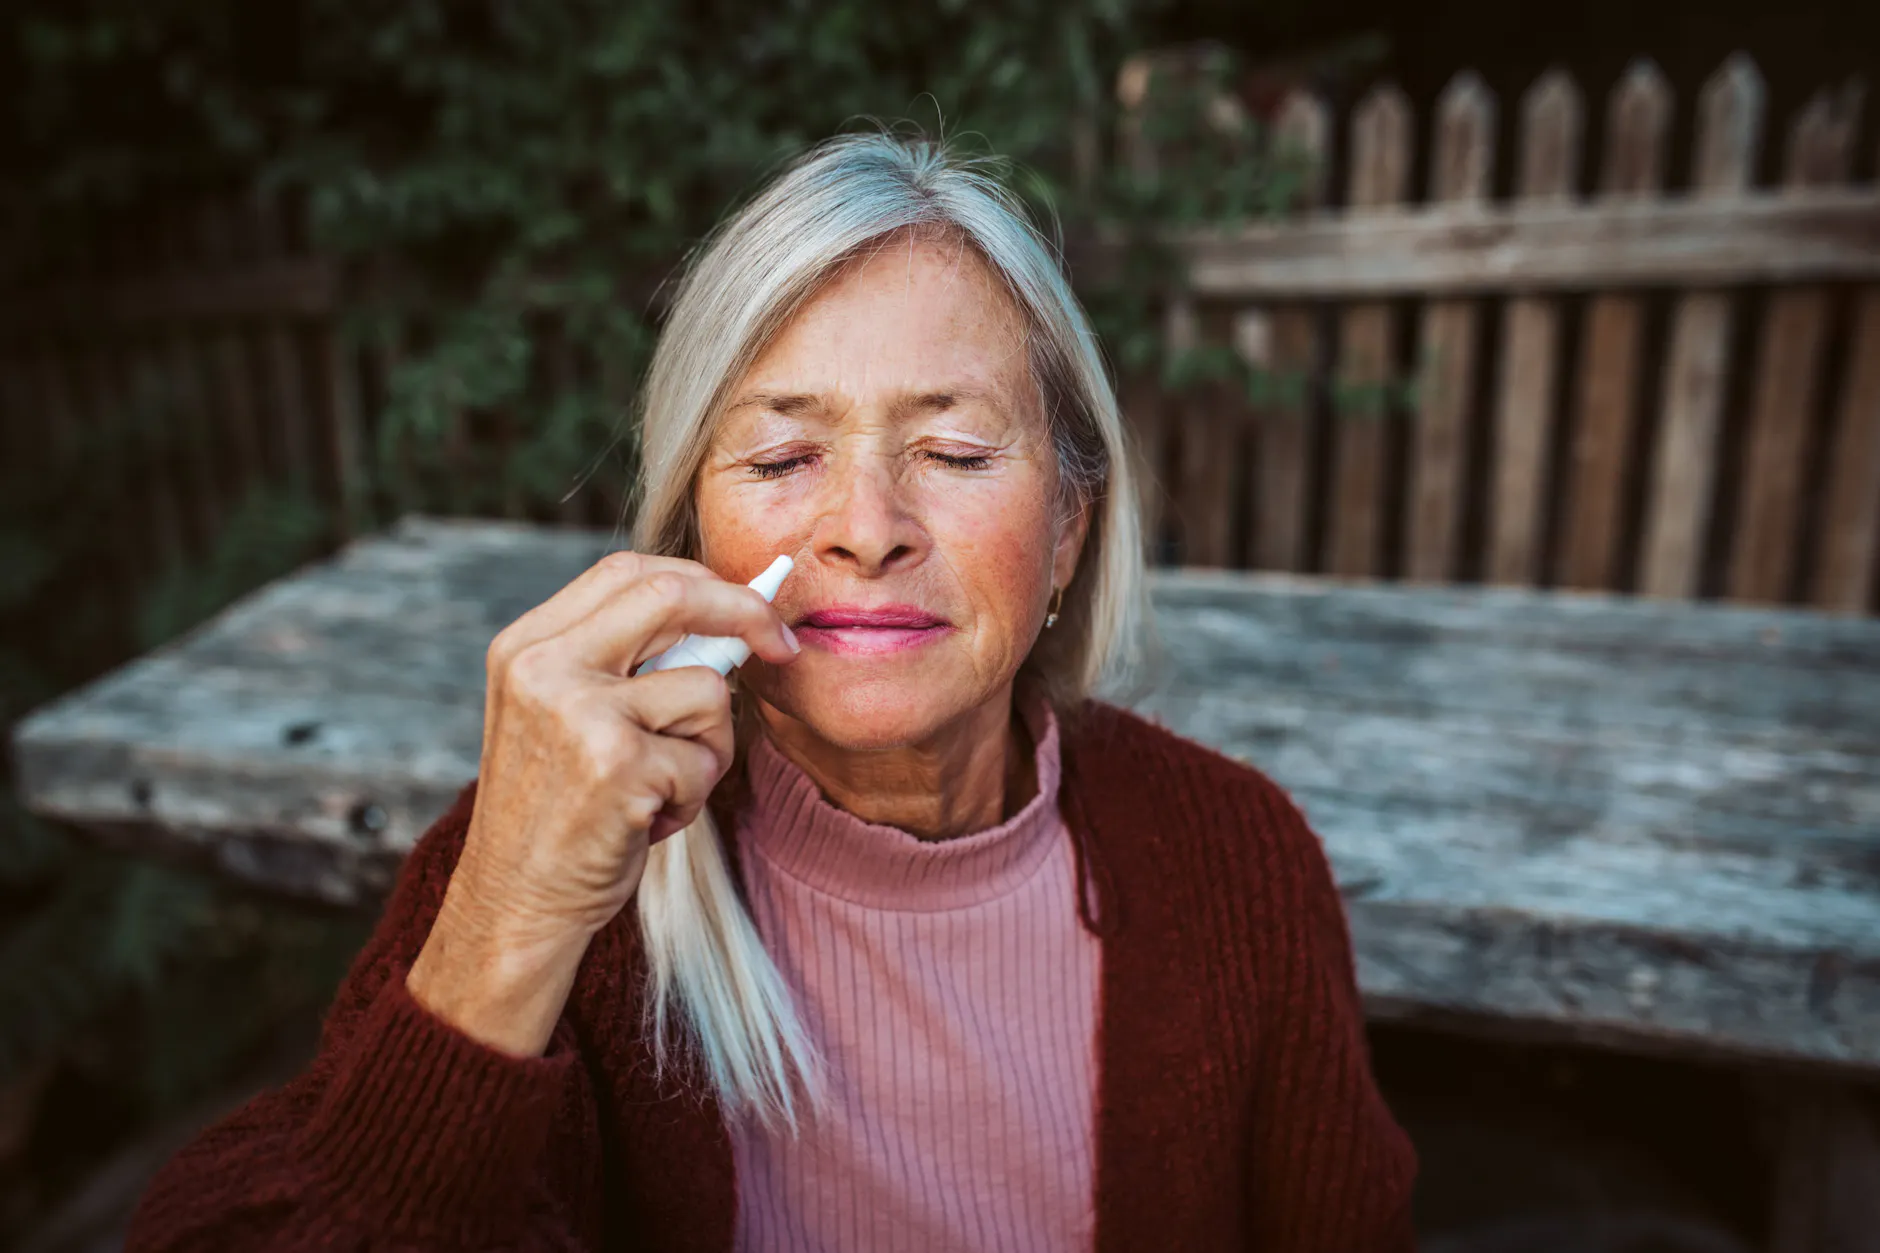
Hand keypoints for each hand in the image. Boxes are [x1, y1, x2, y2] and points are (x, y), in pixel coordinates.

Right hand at [406, 552, 799, 1055]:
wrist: (512, 907)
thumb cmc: (555, 814)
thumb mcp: (562, 716)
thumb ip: (622, 663)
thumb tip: (729, 624)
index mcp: (525, 645)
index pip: (628, 571)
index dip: (699, 580)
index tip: (746, 604)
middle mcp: (544, 666)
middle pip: (673, 596)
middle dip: (746, 613)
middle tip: (783, 644)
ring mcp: (578, 712)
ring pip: (707, 690)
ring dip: (710, 746)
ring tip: (659, 788)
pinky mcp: (617, 764)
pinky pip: (706, 759)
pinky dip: (694, 797)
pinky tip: (645, 823)